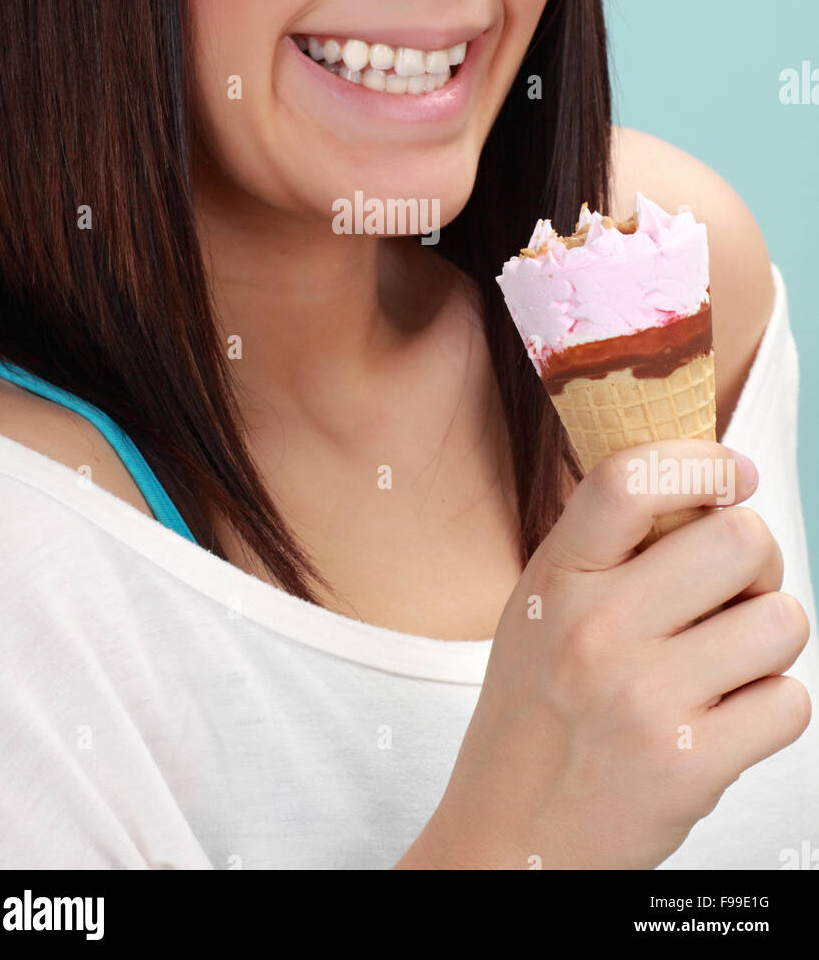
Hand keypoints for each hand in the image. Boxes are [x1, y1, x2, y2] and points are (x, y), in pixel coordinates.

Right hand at [410, 440, 810, 869]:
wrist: (509, 835)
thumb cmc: (536, 712)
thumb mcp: (540, 608)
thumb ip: (607, 549)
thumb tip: (713, 488)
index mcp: (556, 578)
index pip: (633, 480)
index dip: (705, 462)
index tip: (735, 475)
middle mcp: (596, 630)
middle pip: (740, 539)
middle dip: (757, 559)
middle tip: (734, 587)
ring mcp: (644, 699)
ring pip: (782, 620)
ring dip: (768, 637)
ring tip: (725, 660)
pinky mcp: (689, 765)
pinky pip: (789, 700)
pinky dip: (770, 707)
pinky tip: (724, 717)